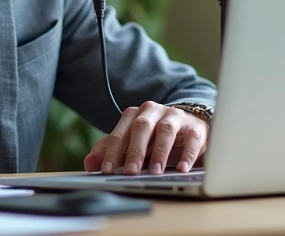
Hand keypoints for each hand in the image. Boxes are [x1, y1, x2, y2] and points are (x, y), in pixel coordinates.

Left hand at [83, 102, 208, 175]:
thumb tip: (89, 163)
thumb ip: (109, 151)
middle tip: (130, 173)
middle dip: (135, 151)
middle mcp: (153, 111)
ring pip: (165, 130)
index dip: (111, 153)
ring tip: (156, 172)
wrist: (187, 125)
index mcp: (134, 115)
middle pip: (141, 127)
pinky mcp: (195, 127)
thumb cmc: (153, 137)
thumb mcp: (130, 143)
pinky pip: (192, 139)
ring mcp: (174, 117)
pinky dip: (187, 155)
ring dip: (160, 152)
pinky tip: (183, 169)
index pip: (119, 134)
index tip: (105, 171)